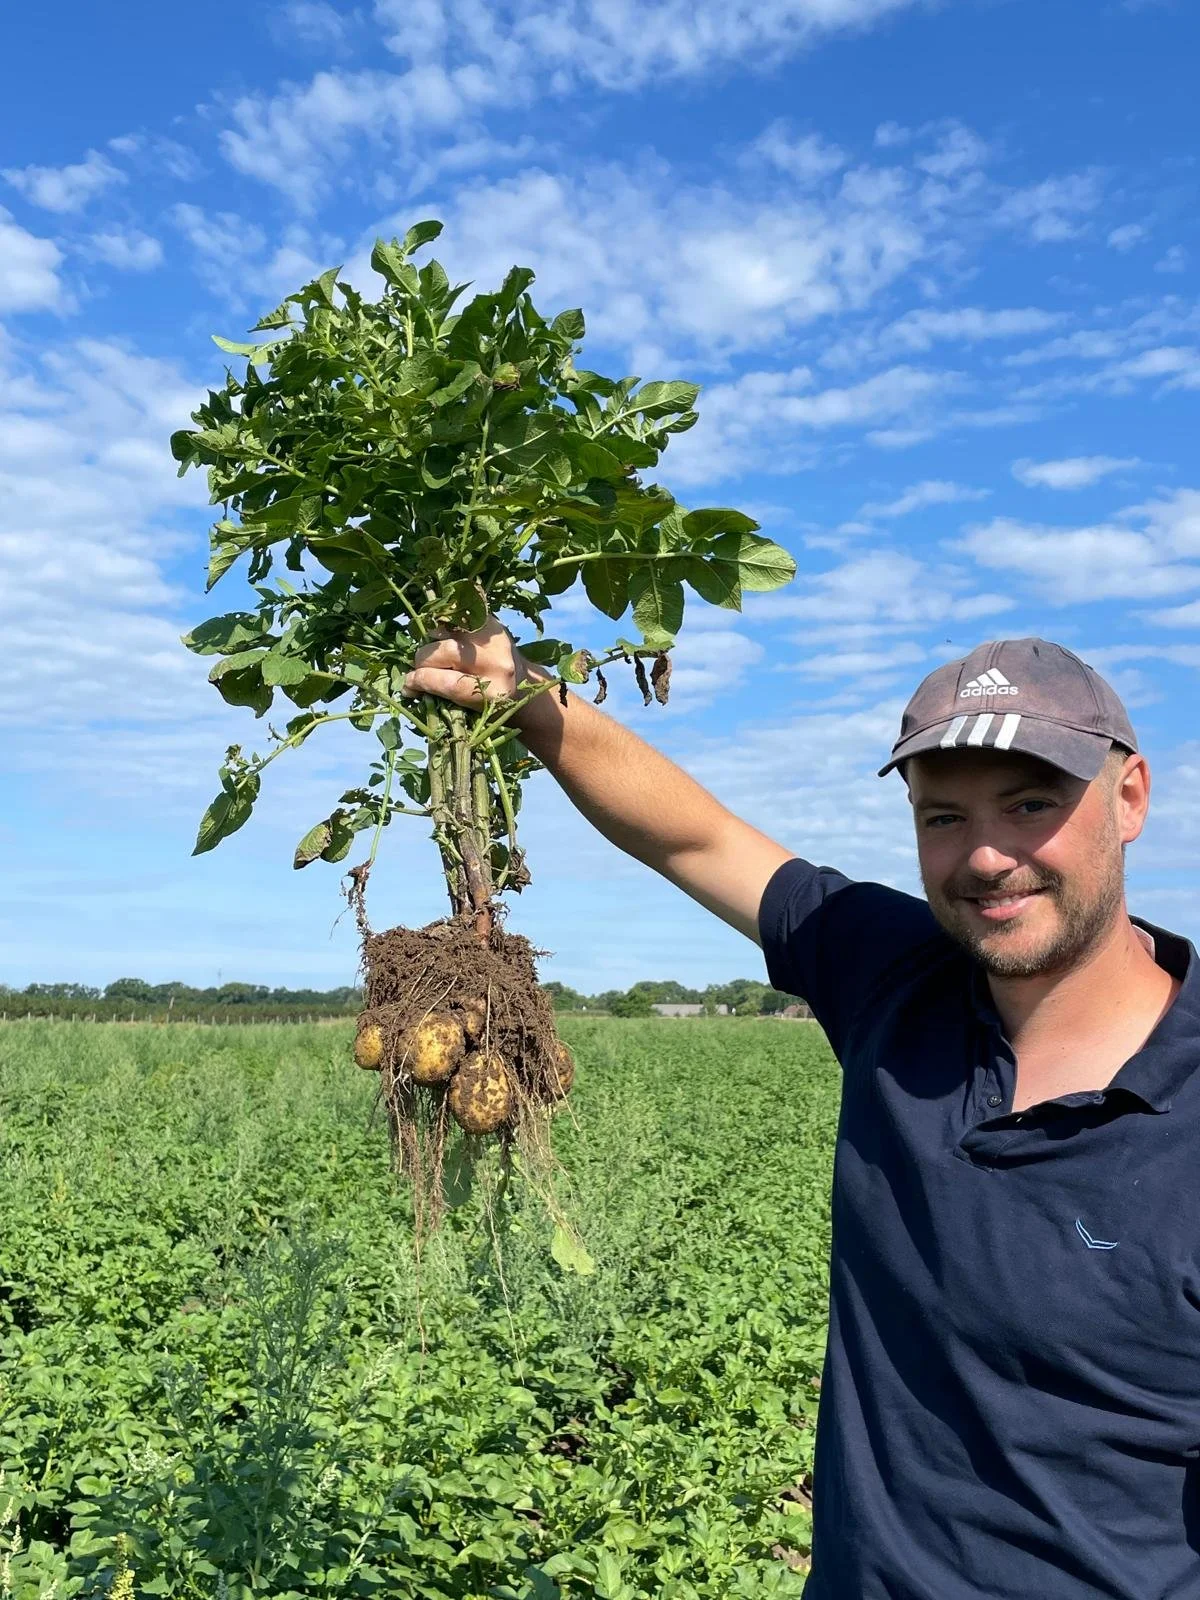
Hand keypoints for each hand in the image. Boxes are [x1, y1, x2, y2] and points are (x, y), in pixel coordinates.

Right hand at [402, 617, 530, 709]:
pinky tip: (440, 637)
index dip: (422, 681)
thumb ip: (439, 697)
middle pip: (446, 652)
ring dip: (432, 642)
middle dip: (424, 661)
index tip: (408, 685)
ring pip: (448, 630)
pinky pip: (455, 617)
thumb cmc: (490, 704)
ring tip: (433, 655)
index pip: (449, 683)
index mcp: (496, 692)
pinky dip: (443, 626)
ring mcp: (497, 637)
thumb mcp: (468, 710)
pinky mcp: (492, 622)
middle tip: (420, 670)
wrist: (523, 686)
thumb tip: (406, 685)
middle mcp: (499, 661)